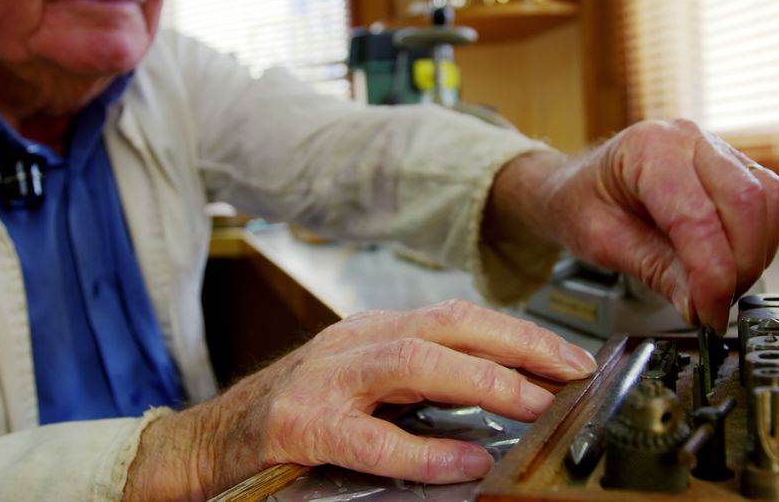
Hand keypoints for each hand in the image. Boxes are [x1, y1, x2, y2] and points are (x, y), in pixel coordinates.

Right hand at [124, 300, 596, 499]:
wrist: (209, 442)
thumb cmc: (294, 415)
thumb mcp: (363, 384)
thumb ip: (421, 384)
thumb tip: (502, 393)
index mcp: (374, 331)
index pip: (458, 316)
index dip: (518, 333)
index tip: (567, 357)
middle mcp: (353, 342)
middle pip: (447, 325)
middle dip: (516, 344)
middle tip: (568, 371)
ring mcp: (324, 380)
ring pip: (413, 362)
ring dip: (481, 379)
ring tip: (532, 402)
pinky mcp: (300, 425)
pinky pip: (369, 437)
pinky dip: (422, 450)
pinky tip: (464, 462)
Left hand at [488, 119, 778, 332]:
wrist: (578, 185)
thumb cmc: (582, 202)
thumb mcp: (603, 243)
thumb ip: (655, 271)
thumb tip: (700, 305)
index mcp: (648, 148)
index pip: (697, 216)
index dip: (712, 274)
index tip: (710, 313)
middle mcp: (689, 139)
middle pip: (747, 203)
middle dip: (740, 267)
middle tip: (715, 307)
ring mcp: (717, 148)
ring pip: (769, 200)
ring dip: (755, 255)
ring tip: (720, 288)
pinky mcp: (736, 167)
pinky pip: (769, 202)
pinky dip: (759, 241)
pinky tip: (731, 265)